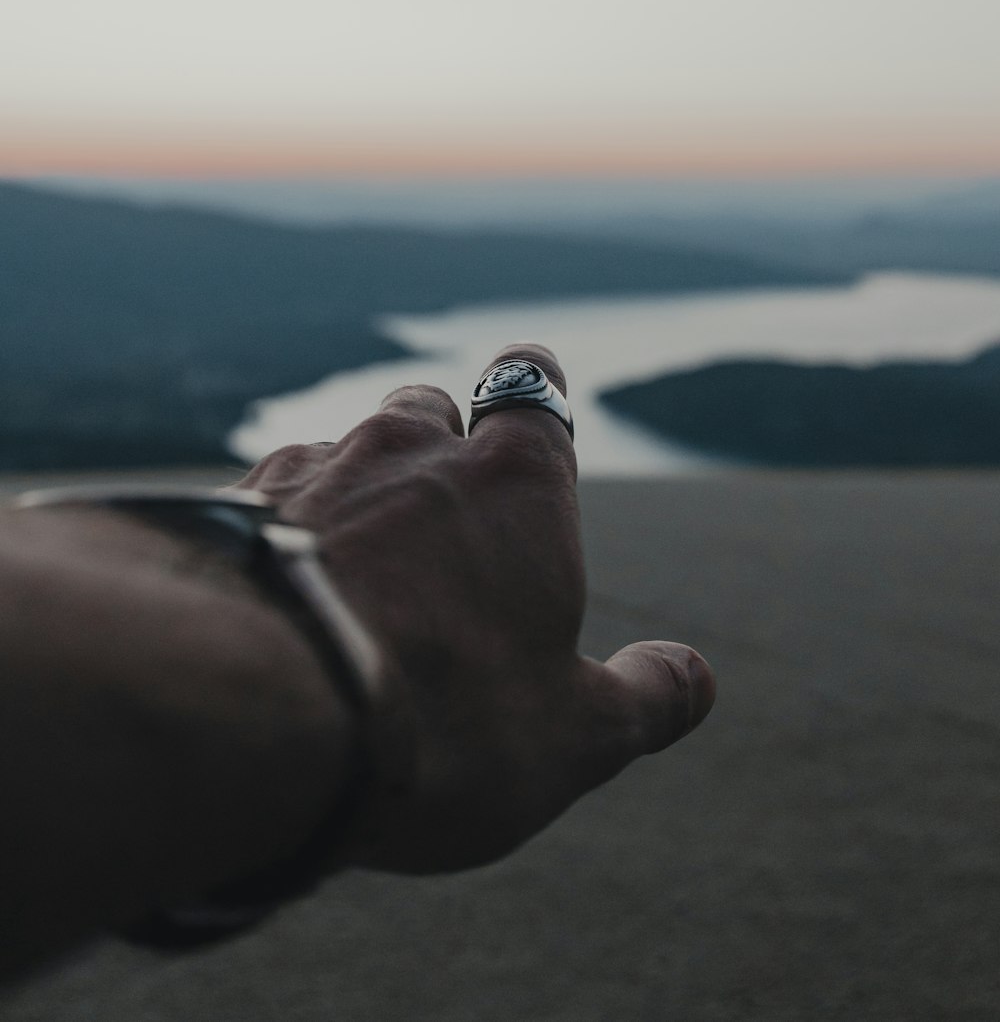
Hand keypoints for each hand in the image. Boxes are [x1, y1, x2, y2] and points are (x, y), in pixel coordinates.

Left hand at [235, 344, 714, 873]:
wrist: (257, 716)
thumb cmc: (444, 722)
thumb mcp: (579, 734)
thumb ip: (648, 697)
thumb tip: (693, 679)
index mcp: (514, 481)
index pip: (533, 385)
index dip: (533, 399)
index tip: (528, 429)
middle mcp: (410, 448)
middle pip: (429, 411)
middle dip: (438, 454)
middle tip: (441, 538)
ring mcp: (314, 466)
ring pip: (344, 449)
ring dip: (356, 495)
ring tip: (354, 583)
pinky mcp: (231, 505)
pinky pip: (269, 497)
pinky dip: (285, 531)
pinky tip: (280, 600)